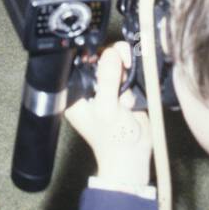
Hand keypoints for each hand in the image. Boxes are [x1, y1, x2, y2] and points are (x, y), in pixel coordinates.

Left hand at [65, 43, 151, 187]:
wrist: (133, 155)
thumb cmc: (113, 140)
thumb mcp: (107, 108)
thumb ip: (108, 80)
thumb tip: (112, 53)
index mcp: (75, 92)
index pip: (79, 61)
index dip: (92, 54)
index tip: (106, 58)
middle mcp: (88, 87)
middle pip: (99, 57)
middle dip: (113, 63)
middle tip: (121, 72)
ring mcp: (105, 87)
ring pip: (115, 61)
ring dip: (124, 74)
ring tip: (124, 96)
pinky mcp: (121, 89)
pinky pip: (127, 72)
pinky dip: (132, 79)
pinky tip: (130, 96)